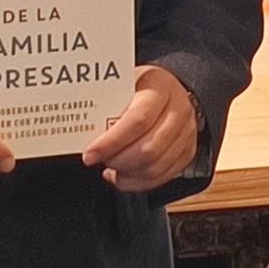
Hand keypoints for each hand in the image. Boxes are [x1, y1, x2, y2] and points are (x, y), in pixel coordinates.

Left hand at [80, 65, 200, 193]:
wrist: (171, 90)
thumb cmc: (142, 87)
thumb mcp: (123, 85)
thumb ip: (107, 104)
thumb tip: (81, 130)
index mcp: (160, 89)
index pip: (138, 120)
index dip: (111, 142)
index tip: (89, 154)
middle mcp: (178, 111)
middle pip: (148, 149)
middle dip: (117, 161)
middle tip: (97, 159)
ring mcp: (186, 134)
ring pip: (154, 167)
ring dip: (126, 173)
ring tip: (110, 166)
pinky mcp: (187, 153)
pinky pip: (161, 177)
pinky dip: (136, 182)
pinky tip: (122, 175)